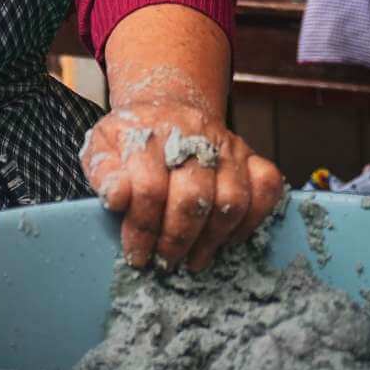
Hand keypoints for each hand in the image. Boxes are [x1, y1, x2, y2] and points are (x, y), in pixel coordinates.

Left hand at [81, 99, 284, 272]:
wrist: (168, 108)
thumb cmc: (132, 138)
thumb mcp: (102, 147)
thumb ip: (103, 171)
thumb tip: (116, 197)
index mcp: (150, 132)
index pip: (150, 188)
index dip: (142, 228)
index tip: (136, 254)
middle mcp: (192, 133)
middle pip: (193, 196)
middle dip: (176, 239)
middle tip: (164, 261)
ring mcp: (225, 144)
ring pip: (232, 199)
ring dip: (211, 239)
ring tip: (192, 260)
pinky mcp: (250, 155)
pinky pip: (267, 187)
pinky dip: (252, 219)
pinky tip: (227, 238)